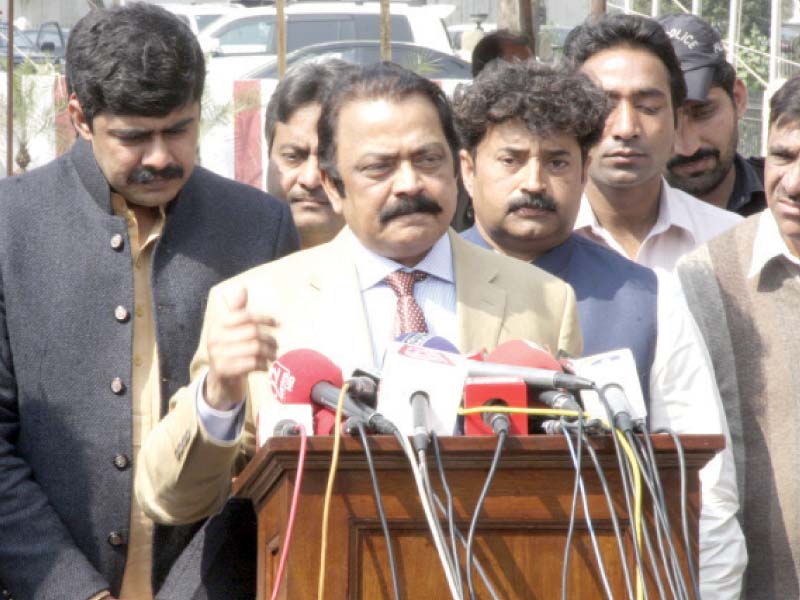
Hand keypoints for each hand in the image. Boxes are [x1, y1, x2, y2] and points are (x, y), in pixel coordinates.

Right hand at [205, 283, 277, 409]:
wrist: (221, 381)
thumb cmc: (231, 350)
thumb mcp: (232, 329)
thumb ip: (238, 310)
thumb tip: (241, 287)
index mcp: (217, 324)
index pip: (245, 316)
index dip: (264, 318)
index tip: (278, 323)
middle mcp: (214, 338)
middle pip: (253, 332)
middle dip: (270, 338)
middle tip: (277, 345)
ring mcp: (217, 355)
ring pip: (255, 348)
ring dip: (270, 352)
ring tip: (274, 355)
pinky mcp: (224, 370)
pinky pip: (253, 363)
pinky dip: (264, 364)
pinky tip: (266, 366)